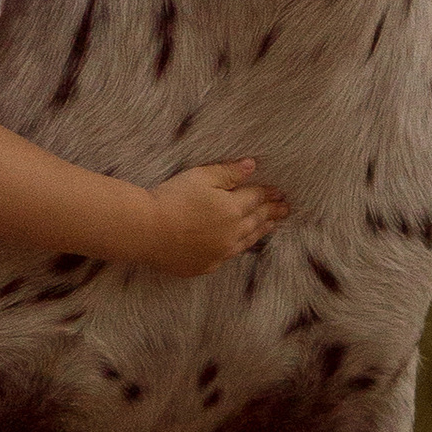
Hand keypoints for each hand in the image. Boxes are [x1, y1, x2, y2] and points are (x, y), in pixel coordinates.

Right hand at [143, 158, 289, 276]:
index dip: (269, 194)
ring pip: (247, 240)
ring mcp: (220, 252)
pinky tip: (243, 244)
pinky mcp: (205, 265)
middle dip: (272, 212)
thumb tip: (251, 166)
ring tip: (272, 226)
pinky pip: (230, 255)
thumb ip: (228, 172)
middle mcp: (232, 233)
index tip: (280, 192)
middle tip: (285, 209)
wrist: (146, 230)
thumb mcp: (200, 177)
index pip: (256, 198)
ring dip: (261, 231)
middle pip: (257, 220)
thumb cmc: (171, 199)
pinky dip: (242, 247)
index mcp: (233, 209)